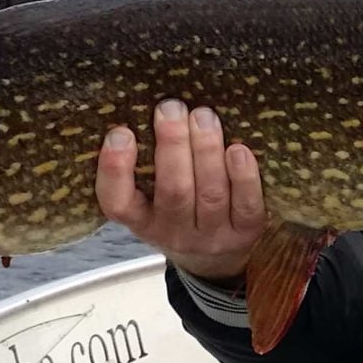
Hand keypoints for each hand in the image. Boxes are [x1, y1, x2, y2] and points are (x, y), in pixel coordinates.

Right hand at [94, 101, 268, 282]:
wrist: (215, 259)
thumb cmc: (179, 210)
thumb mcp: (150, 196)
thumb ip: (146, 162)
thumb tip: (152, 104)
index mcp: (141, 221)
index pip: (118, 202)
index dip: (116, 169)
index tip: (121, 132)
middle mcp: (174, 233)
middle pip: (174, 191)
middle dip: (173, 144)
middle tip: (172, 108)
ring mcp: (212, 236)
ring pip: (210, 193)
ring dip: (207, 150)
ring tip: (204, 116)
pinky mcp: (246, 232)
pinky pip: (246, 205)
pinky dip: (243, 176)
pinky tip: (239, 149)